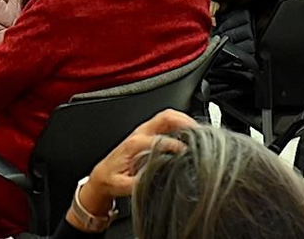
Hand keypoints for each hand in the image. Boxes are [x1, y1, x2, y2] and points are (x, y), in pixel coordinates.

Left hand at [74, 110, 195, 222]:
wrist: (102, 176)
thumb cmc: (112, 179)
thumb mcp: (123, 186)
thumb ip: (139, 183)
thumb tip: (155, 180)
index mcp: (134, 144)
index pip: (160, 139)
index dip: (176, 146)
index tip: (188, 154)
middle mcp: (140, 134)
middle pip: (165, 117)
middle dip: (185, 122)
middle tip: (200, 133)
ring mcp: (144, 131)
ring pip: (167, 116)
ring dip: (184, 120)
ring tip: (199, 132)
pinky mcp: (147, 133)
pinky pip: (166, 122)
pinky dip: (180, 123)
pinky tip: (190, 133)